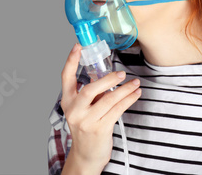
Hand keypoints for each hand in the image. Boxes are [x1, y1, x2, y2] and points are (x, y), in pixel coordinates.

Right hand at [60, 44, 140, 173]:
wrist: (86, 155)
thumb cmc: (87, 126)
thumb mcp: (82, 108)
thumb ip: (91, 93)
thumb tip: (109, 75)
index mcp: (67, 101)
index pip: (65, 77)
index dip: (71, 60)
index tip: (78, 46)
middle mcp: (74, 110)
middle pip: (90, 89)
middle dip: (107, 79)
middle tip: (121, 73)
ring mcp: (87, 121)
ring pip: (108, 100)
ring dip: (125, 90)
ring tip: (135, 82)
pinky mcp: (100, 129)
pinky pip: (117, 110)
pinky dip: (129, 100)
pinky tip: (135, 94)